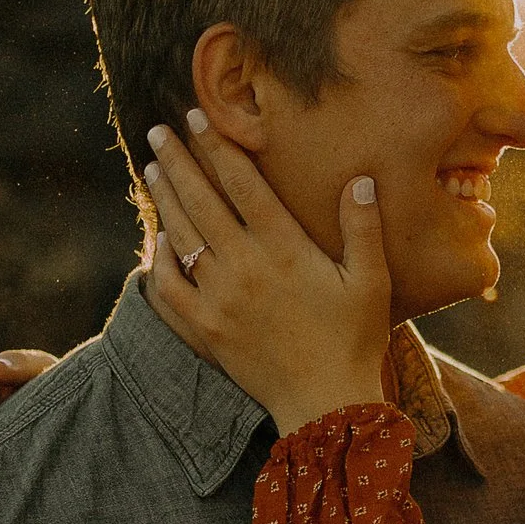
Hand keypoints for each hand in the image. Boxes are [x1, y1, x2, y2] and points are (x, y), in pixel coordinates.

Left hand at [143, 116, 394, 433]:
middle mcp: (245, 268)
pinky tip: (158, 241)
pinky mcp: (206, 329)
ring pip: (180, 238)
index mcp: (285, 249)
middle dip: (178, 162)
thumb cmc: (355, 340)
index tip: (197, 118)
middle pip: (201, 202)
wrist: (326, 404)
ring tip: (153, 170)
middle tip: (158, 132)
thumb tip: (361, 180)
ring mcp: (219, 300)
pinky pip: (169, 288)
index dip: (218, 148)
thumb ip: (363, 228)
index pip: (242, 185)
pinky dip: (158, 261)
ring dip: (164, 200)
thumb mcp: (371, 281)